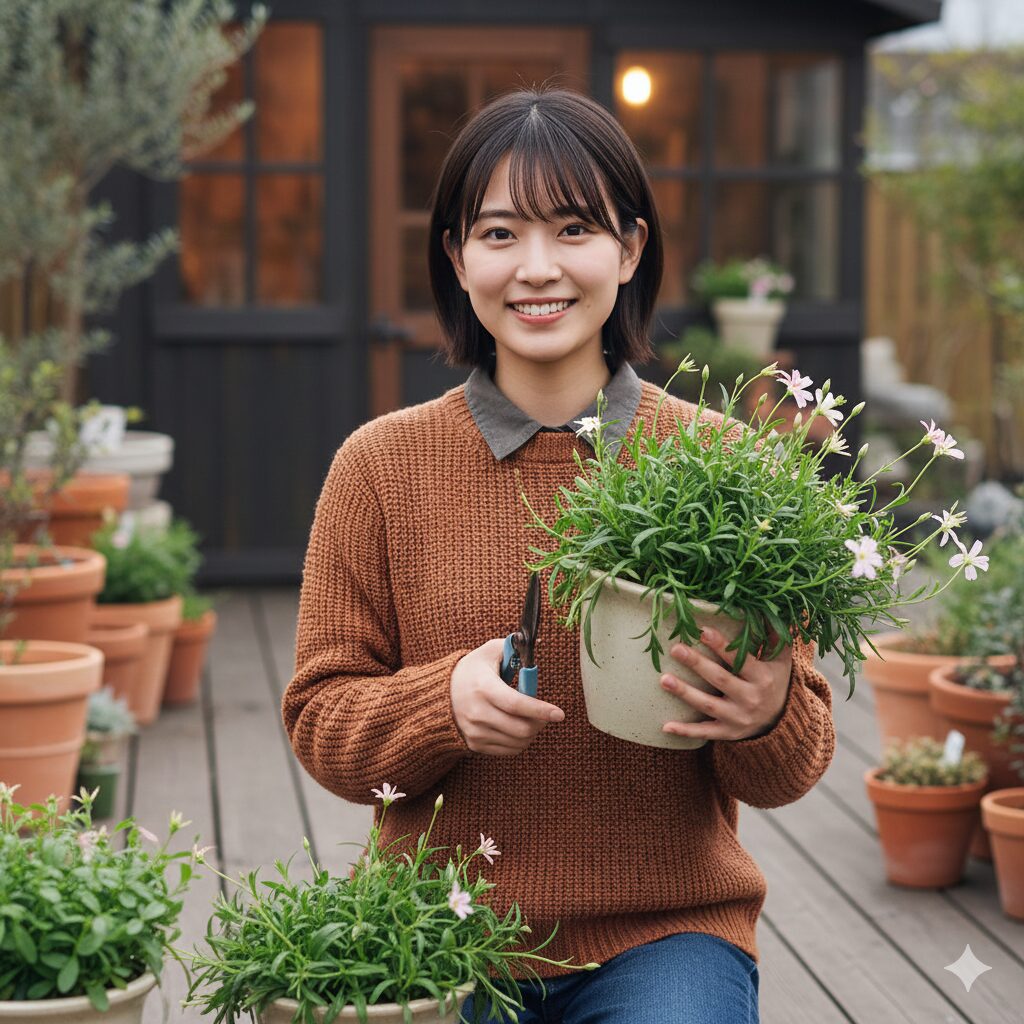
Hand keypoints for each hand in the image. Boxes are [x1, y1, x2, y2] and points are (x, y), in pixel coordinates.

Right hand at [451, 638, 564, 756]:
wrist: (440, 694)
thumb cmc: (471, 670)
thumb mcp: (489, 652)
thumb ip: (513, 646)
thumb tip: (537, 643)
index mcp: (483, 687)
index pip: (516, 704)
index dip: (540, 710)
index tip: (559, 714)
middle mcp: (478, 713)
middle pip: (521, 728)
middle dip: (541, 722)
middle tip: (546, 714)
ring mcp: (475, 731)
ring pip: (518, 742)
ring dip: (532, 732)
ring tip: (532, 719)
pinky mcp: (475, 744)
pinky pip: (508, 750)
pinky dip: (521, 742)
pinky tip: (519, 727)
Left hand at [660, 626, 791, 741]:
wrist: (781, 721)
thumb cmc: (774, 681)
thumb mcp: (780, 659)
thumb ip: (774, 636)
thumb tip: (766, 607)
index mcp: (763, 677)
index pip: (741, 660)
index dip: (722, 646)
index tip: (703, 631)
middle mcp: (751, 699)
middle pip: (720, 680)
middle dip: (697, 664)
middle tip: (676, 648)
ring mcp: (738, 718)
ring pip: (708, 705)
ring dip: (685, 693)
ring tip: (663, 679)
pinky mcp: (727, 732)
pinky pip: (704, 733)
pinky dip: (685, 731)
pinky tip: (664, 726)